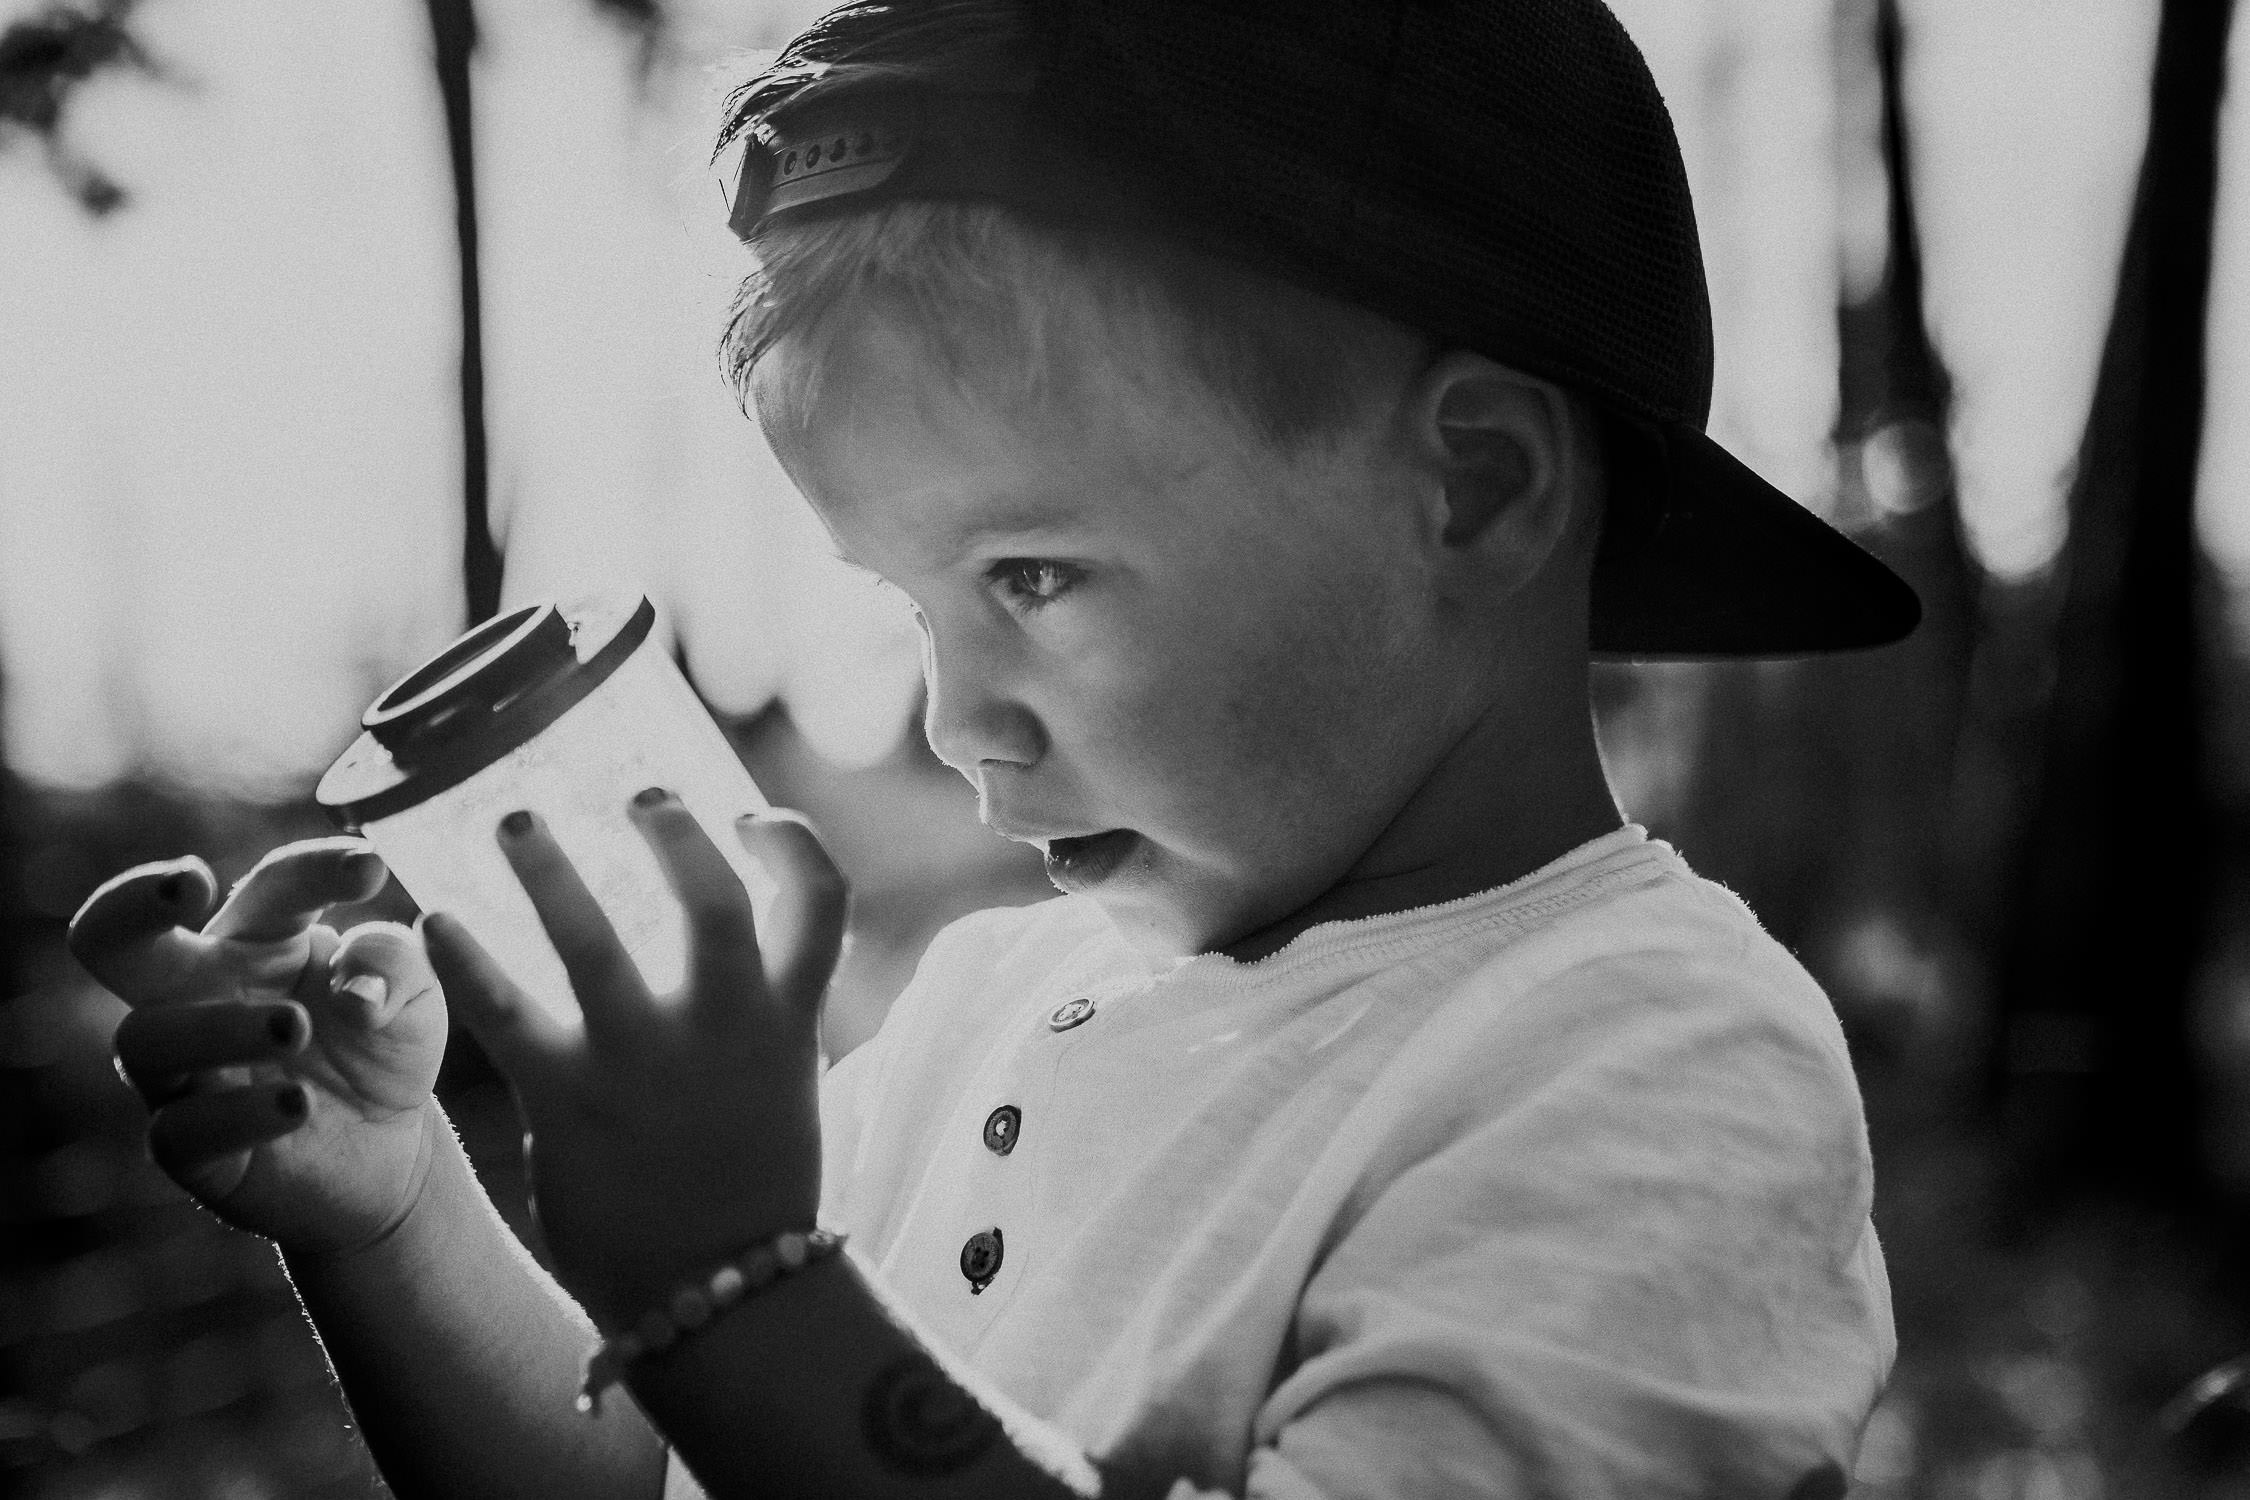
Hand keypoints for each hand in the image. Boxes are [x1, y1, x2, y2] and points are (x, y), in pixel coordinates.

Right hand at [69, 838, 448, 1255]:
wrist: (389, 1151)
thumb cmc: (383, 1049)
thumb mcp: (414, 996)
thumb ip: (392, 965)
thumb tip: (355, 983)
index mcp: (259, 939)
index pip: (272, 885)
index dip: (316, 867)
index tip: (371, 870)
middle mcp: (199, 994)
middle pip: (111, 938)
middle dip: (129, 901)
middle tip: (191, 881)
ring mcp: (182, 1072)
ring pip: (146, 1038)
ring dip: (219, 1027)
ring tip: (294, 1028)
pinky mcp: (188, 1148)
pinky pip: (178, 1130)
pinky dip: (239, 1113)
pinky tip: (298, 1105)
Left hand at [420, 792, 847, 1330]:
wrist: (722, 1296)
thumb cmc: (748, 1187)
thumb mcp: (782, 1083)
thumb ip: (754, 1015)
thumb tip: (722, 954)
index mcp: (787, 1016)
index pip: (821, 896)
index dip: (788, 839)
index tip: (745, 816)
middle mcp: (724, 1025)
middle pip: (711, 895)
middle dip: (672, 829)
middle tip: (632, 790)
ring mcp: (644, 1060)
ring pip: (591, 937)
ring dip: (544, 868)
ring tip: (512, 819)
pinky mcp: (569, 1101)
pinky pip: (504, 1012)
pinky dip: (464, 958)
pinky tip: (432, 919)